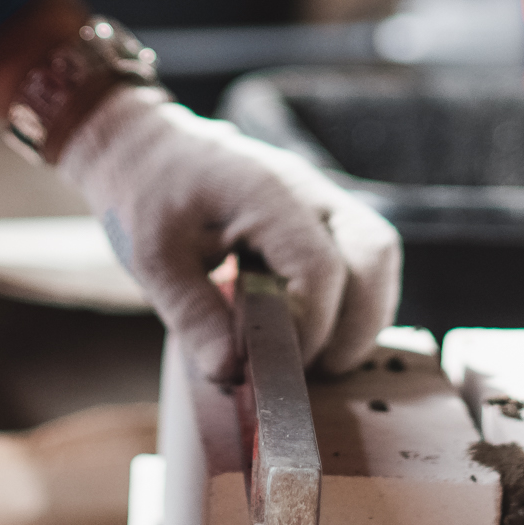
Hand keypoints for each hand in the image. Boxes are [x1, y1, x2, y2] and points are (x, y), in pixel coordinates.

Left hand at [56, 87, 399, 383]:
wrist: (145, 150)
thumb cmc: (145, 195)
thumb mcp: (153, 260)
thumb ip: (194, 316)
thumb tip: (233, 374)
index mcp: (265, 192)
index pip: (321, 269)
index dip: (308, 329)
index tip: (270, 366)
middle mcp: (306, 188)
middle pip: (374, 253)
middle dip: (359, 324)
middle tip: (318, 372)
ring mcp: (318, 196)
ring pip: (378, 253)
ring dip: (363, 313)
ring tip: (320, 358)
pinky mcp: (318, 214)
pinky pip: (361, 255)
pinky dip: (353, 299)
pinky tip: (316, 333)